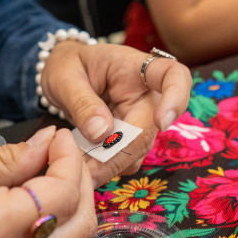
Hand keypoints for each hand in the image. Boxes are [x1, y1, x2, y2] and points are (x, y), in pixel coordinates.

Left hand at [39, 42, 191, 185]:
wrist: (62, 73)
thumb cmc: (66, 66)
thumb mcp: (65, 78)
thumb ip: (82, 103)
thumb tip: (102, 134)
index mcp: (134, 68)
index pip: (173, 75)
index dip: (176, 98)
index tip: (161, 122)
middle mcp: (145, 94)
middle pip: (152, 127)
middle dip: (122, 152)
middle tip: (90, 171)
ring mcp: (140, 118)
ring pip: (140, 149)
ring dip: (112, 164)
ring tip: (80, 168)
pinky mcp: (130, 137)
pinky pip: (127, 158)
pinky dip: (107, 167)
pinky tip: (85, 166)